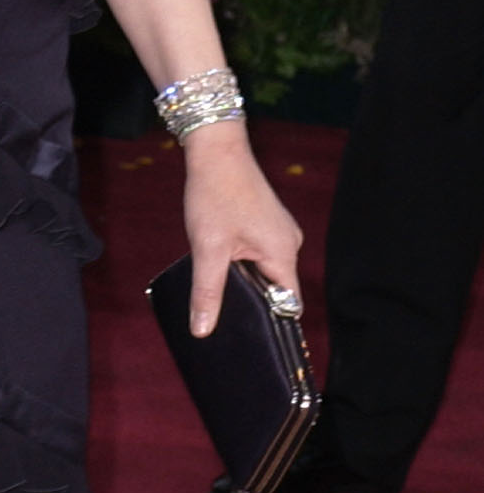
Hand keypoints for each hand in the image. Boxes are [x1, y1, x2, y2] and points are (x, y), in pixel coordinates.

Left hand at [181, 123, 301, 335]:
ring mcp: (278, 232)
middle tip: (224, 319)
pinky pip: (259, 255)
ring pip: (265, 272)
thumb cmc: (215, 195)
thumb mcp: (207, 249)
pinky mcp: (266, 223)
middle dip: (252, 303)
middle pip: (276, 289)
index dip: (272, 324)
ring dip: (243, 281)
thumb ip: (207, 293)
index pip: (288, 304)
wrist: (215, 151)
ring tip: (218, 289)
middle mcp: (288, 243)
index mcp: (283, 252)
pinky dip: (241, 264)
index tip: (252, 341)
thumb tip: (203, 330)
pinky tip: (220, 265)